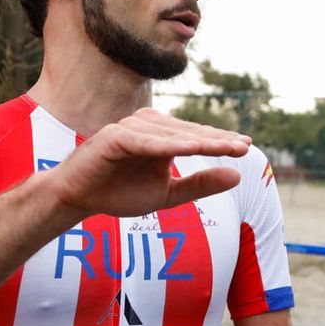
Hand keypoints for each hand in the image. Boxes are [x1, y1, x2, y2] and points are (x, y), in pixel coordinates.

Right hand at [44, 108, 251, 218]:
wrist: (77, 198)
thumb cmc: (119, 193)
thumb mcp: (167, 194)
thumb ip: (199, 186)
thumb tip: (237, 176)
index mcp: (163, 137)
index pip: (198, 138)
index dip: (221, 143)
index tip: (246, 148)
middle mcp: (149, 127)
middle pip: (189, 133)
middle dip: (217, 141)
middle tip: (243, 147)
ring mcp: (131, 129)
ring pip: (171, 136)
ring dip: (198, 141)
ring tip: (224, 148)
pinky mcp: (114, 137)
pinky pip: (146, 142)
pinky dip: (167, 145)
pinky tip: (190, 148)